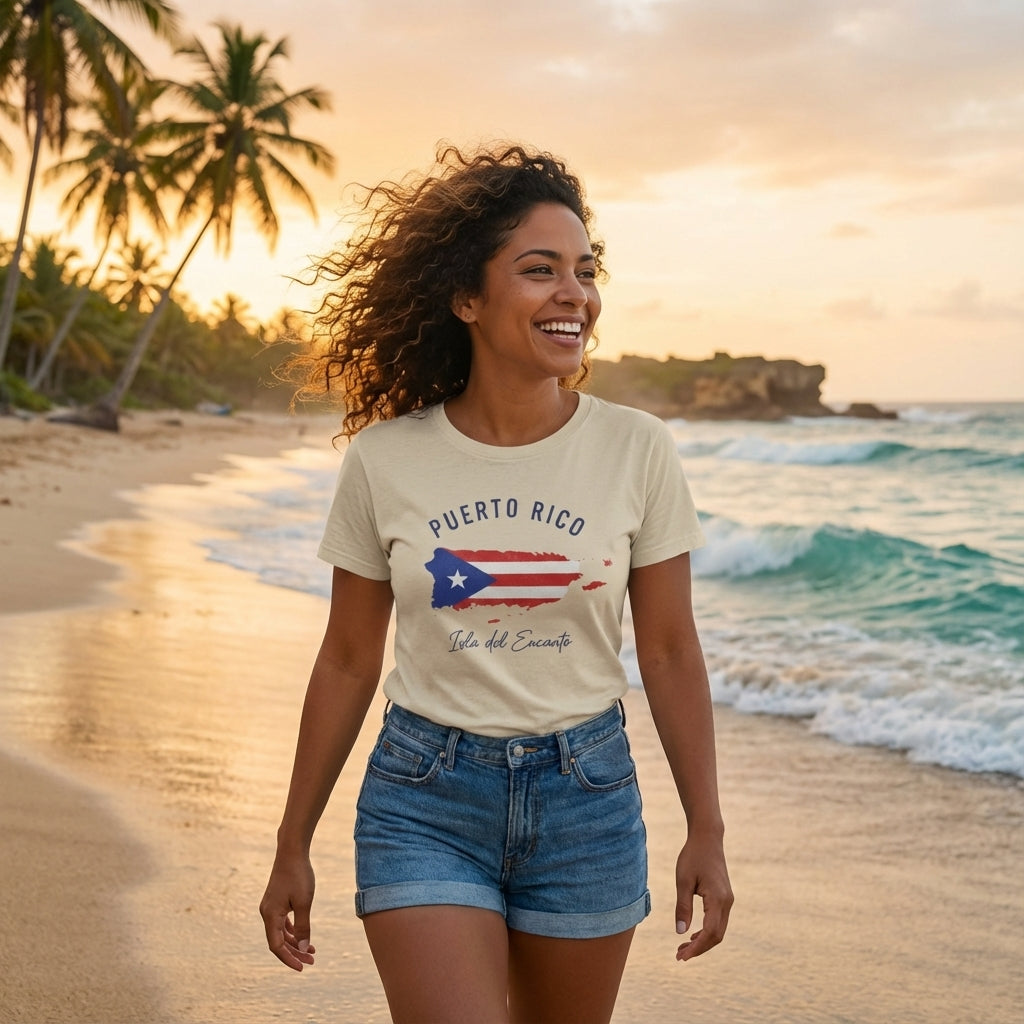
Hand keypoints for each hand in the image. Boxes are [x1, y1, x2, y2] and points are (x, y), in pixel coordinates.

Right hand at [260, 851, 316, 970]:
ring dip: (295, 942)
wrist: (292, 851)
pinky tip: (303, 936)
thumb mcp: (304, 902)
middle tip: (312, 961)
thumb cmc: (299, 875)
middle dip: (295, 953)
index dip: (288, 959)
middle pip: (279, 941)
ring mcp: (270, 907)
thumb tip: (304, 948)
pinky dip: (292, 931)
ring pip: (281, 933)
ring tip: (312, 951)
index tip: (302, 967)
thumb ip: (304, 926)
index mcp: (270, 915)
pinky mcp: (276, 901)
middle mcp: (266, 913)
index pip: (276, 946)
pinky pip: (282, 923)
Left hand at [674, 832, 732, 961]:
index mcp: (717, 899)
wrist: (707, 838)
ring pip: (718, 930)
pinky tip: (693, 935)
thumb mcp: (683, 881)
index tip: (682, 956)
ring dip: (702, 942)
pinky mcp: (724, 898)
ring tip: (683, 948)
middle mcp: (727, 902)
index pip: (710, 932)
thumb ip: (682, 906)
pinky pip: (718, 921)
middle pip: (716, 936)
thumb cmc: (693, 856)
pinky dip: (707, 932)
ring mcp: (727, 900)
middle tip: (679, 956)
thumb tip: (680, 932)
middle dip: (699, 949)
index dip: (697, 948)